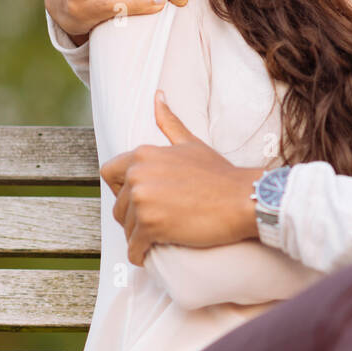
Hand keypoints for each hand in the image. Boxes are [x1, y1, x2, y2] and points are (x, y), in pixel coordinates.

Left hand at [100, 90, 262, 264]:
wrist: (243, 199)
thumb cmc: (221, 174)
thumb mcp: (191, 144)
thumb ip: (169, 122)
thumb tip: (157, 95)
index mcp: (142, 154)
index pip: (108, 174)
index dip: (122, 189)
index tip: (144, 198)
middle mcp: (137, 175)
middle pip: (118, 206)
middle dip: (135, 217)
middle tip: (161, 220)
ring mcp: (143, 201)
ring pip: (126, 229)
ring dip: (140, 237)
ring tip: (164, 236)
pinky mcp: (151, 226)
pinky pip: (134, 248)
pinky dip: (140, 255)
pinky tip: (152, 254)